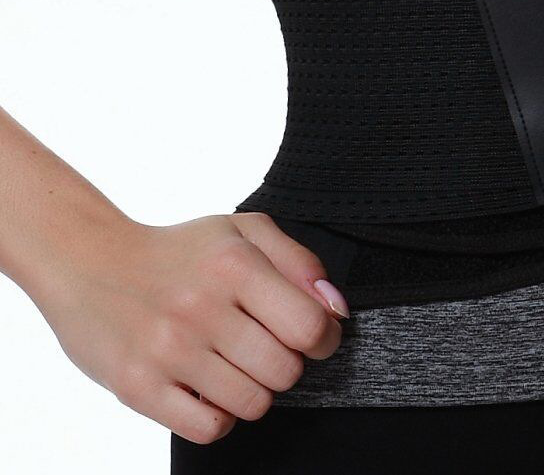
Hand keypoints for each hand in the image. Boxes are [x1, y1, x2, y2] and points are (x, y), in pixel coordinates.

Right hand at [32, 211, 348, 443]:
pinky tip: (208, 387)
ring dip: (255, 390)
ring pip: (252, 403)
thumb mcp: (243, 231)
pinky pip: (210, 429)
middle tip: (265, 347)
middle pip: (285, 371)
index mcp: (233, 263)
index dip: (322, 337)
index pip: (308, 326)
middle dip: (287, 364)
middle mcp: (201, 307)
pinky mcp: (138, 388)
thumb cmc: (180, 251)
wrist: (89, 262)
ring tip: (234, 365)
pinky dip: (220, 415)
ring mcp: (167, 350)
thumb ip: (300, 263)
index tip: (309, 334)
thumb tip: (336, 309)